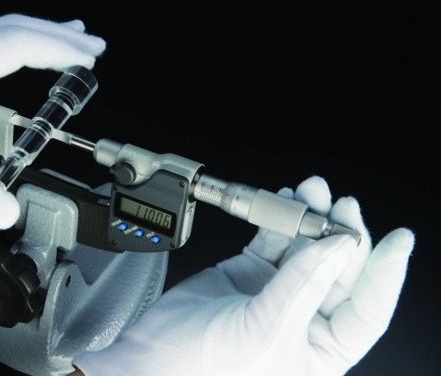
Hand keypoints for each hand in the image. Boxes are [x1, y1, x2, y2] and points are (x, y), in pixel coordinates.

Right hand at [72, 176, 413, 374]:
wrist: (152, 354)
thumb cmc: (204, 366)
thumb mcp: (267, 329)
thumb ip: (303, 283)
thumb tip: (339, 245)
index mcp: (321, 349)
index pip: (368, 309)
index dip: (386, 273)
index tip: (399, 239)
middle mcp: (304, 320)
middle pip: (338, 269)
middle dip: (341, 233)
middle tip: (340, 205)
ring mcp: (276, 292)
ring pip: (306, 248)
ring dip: (310, 218)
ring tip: (312, 193)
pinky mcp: (249, 272)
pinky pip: (274, 240)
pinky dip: (279, 220)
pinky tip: (286, 202)